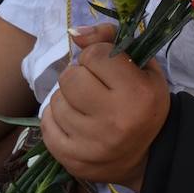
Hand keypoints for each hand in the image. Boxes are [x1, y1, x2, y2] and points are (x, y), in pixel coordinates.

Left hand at [41, 23, 169, 189]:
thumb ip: (109, 40)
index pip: (94, 55)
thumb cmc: (144, 104)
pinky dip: (55, 116)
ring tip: (84, 103)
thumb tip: (74, 33)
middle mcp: (114, 120)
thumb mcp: (142, 67)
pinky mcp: (73, 159)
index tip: (106, 67)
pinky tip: (72, 118)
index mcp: (136, 93)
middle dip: (78, 74)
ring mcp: (91, 144)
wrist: (147, 155)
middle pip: (70, 77)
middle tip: (91, 84)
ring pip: (56, 100)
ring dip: (67, 96)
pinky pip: (46, 124)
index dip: (97, 55)